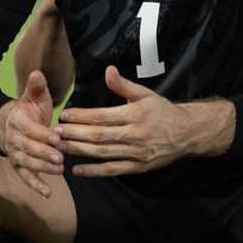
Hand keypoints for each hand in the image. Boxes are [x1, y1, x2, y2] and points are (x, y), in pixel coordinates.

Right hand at [0, 70, 61, 197]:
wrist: (8, 124)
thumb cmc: (27, 110)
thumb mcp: (32, 97)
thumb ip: (36, 87)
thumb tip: (37, 73)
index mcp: (17, 120)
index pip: (30, 128)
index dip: (43, 134)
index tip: (57, 137)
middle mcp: (13, 138)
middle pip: (27, 148)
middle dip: (44, 153)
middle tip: (60, 158)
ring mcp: (14, 153)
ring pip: (27, 163)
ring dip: (42, 168)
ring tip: (60, 171)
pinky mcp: (18, 166)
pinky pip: (25, 177)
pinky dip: (35, 185)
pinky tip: (48, 193)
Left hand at [56, 66, 197, 176]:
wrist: (187, 133)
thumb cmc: (162, 111)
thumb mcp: (145, 94)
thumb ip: (123, 85)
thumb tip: (108, 70)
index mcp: (135, 114)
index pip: (102, 116)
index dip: (81, 116)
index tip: (64, 114)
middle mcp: (135, 134)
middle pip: (99, 135)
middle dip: (75, 134)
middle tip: (55, 132)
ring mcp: (136, 153)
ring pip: (103, 153)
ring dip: (79, 151)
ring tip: (60, 147)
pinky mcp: (138, 168)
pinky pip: (112, 170)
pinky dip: (94, 171)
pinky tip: (77, 170)